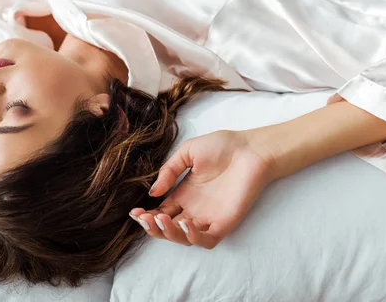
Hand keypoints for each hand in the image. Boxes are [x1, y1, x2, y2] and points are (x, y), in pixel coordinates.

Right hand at [129, 130, 273, 248]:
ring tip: (160, 219)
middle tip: (143, 217)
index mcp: (183, 194)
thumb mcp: (187, 153)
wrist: (250, 148)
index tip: (134, 211)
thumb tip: (153, 192)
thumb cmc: (222, 146)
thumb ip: (169, 172)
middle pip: (168, 228)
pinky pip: (206, 239)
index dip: (146, 215)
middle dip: (152, 227)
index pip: (160, 212)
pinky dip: (193, 237)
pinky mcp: (224, 222)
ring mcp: (209, 217)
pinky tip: (185, 224)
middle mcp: (194, 209)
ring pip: (184, 238)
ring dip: (168, 233)